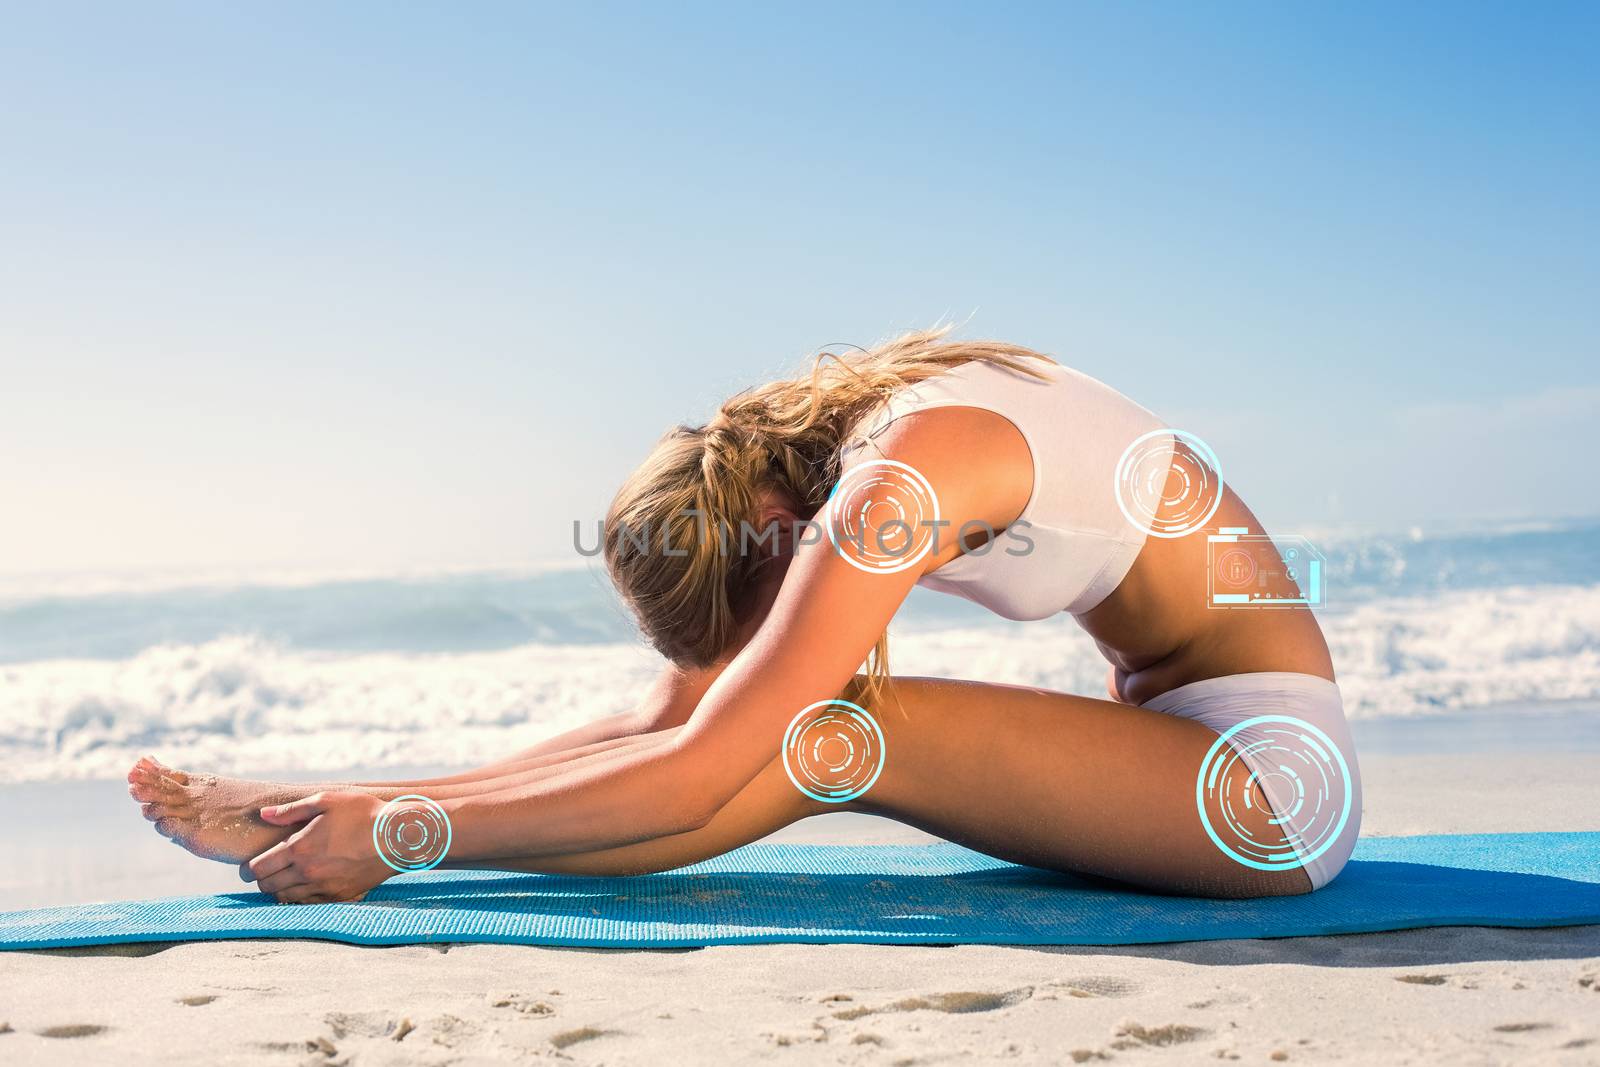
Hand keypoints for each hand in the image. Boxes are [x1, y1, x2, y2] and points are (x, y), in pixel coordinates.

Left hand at [242, 791, 393, 903]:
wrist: (397, 837)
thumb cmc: (363, 813)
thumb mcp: (327, 801)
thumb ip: (292, 810)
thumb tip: (264, 815)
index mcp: (299, 848)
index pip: (258, 868)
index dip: (248, 868)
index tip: (248, 866)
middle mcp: (307, 872)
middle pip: (267, 887)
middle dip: (261, 880)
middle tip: (264, 871)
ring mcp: (323, 887)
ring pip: (285, 898)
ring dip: (279, 889)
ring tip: (284, 877)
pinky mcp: (339, 896)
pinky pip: (308, 903)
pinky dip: (300, 897)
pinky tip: (306, 885)